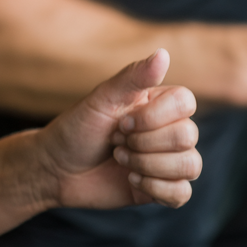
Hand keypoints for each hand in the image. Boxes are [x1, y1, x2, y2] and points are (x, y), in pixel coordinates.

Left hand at [36, 49, 199, 209]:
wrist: (57, 169)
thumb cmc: (77, 128)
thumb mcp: (102, 98)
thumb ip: (133, 77)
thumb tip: (163, 53)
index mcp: (158, 102)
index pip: (185, 102)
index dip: (155, 117)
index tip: (122, 122)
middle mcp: (168, 129)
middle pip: (187, 136)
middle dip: (144, 143)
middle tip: (116, 141)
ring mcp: (167, 160)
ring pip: (190, 166)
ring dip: (148, 166)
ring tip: (121, 160)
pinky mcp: (162, 189)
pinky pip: (183, 194)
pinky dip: (156, 189)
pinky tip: (131, 181)